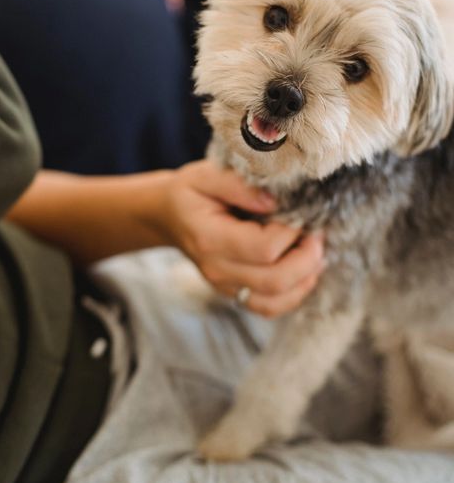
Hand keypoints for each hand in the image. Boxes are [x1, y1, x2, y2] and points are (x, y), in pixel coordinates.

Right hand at [156, 161, 325, 317]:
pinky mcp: (233, 292)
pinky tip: (302, 270)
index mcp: (210, 238)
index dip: (291, 232)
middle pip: (275, 280)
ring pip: (276, 301)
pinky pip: (269, 307)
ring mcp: (224, 286)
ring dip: (305, 279)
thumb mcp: (207, 175)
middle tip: (316, 232)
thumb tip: (276, 203)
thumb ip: (239, 186)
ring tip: (313, 251)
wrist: (167, 216)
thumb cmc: (189, 192)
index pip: (264, 249)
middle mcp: (216, 269)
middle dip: (308, 257)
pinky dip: (294, 293)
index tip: (299, 212)